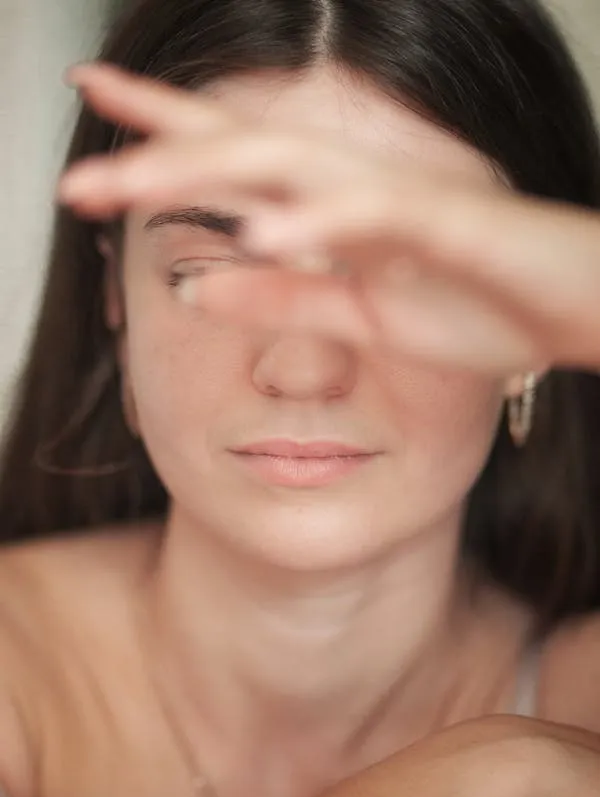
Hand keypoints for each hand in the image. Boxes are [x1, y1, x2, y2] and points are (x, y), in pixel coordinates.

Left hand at [60, 63, 599, 374]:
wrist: (574, 308)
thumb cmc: (480, 305)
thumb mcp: (361, 316)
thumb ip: (282, 298)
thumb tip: (195, 283)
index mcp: (333, 213)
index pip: (234, 166)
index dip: (164, 144)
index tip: (97, 133)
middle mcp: (356, 190)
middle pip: (243, 151)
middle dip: (158, 142)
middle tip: (81, 147)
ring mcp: (400, 200)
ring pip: (292, 167)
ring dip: (210, 169)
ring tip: (130, 178)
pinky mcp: (447, 224)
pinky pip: (374, 216)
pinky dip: (318, 223)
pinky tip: (263, 228)